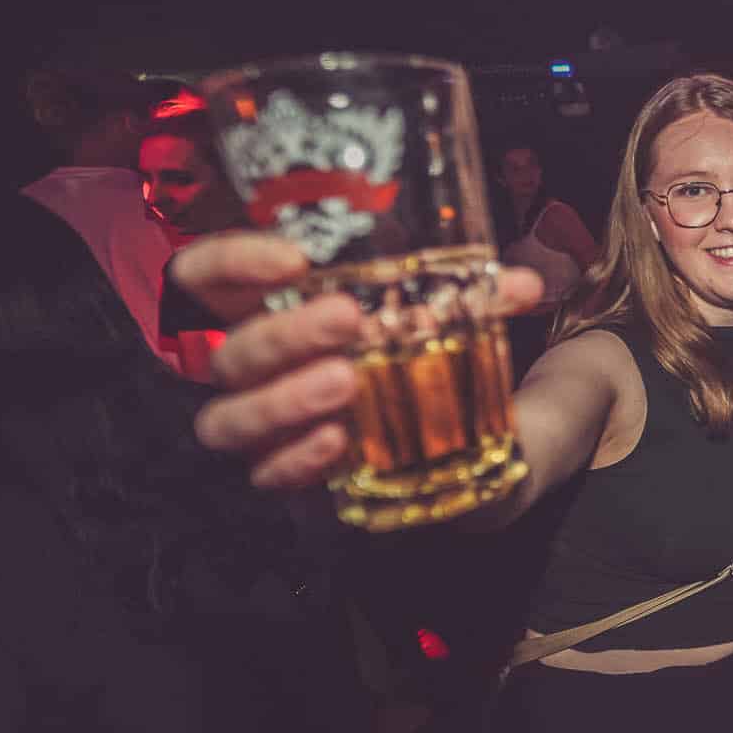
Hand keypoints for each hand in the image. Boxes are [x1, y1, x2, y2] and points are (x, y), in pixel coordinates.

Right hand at [177, 233, 545, 489]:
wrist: (466, 439)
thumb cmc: (427, 352)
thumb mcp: (451, 315)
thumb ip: (479, 294)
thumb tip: (527, 283)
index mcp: (270, 309)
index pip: (205, 277)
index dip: (231, 262)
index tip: (296, 257)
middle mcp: (255, 369)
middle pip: (228, 352)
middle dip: (284, 333)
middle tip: (348, 318)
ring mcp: (265, 427)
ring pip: (226, 419)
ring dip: (280, 400)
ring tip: (346, 381)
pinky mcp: (289, 476)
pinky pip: (266, 475)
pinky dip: (296, 459)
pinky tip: (338, 441)